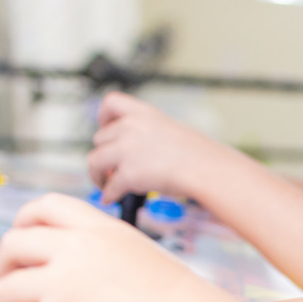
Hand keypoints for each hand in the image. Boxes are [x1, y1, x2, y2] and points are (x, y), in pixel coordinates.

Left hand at [0, 193, 240, 301]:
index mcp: (102, 230)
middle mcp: (77, 249)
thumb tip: (97, 283)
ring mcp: (64, 283)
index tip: (20, 245)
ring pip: (1, 292)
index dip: (22, 223)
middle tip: (9, 290)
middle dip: (1, 269)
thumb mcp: (146, 258)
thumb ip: (112, 259)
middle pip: (11, 245)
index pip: (45, 207)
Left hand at [88, 91, 237, 204]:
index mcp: (144, 113)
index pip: (110, 103)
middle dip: (105, 154)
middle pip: (99, 138)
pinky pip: (109, 186)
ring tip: (104, 184)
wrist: (208, 170)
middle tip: (112, 168)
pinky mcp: (128, 173)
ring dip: (97, 174)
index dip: (103, 117)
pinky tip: (113, 199)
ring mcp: (127, 150)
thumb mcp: (171, 132)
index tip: (107, 129)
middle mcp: (131, 127)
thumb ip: (147, 137)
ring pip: (95, 161)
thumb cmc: (198, 156)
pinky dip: (109, 194)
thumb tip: (131, 157)